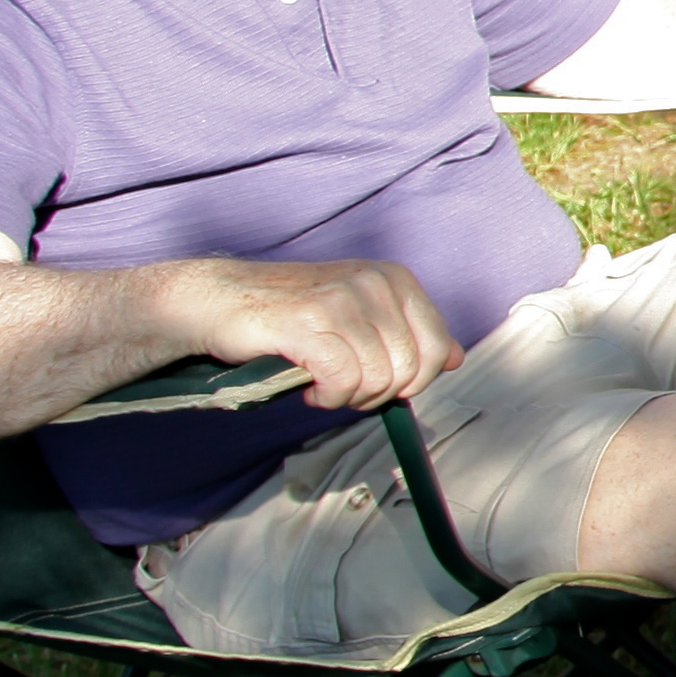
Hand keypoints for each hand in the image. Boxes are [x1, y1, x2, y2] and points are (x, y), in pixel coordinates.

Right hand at [186, 256, 463, 411]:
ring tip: (321, 385)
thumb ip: (408, 336)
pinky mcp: (308, 319)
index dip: (411, 382)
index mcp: (396, 279)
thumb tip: (457, 358)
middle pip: (410, 369)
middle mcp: (376, 281)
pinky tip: (308, 389)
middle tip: (342, 388)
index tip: (375, 383)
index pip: (438, 349)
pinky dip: (328, 397)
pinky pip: (343, 379)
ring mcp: (343, 297)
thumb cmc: (291, 317)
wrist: (219, 300)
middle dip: (377, 393)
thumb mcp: (359, 318)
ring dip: (348, 397)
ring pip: (378, 378)